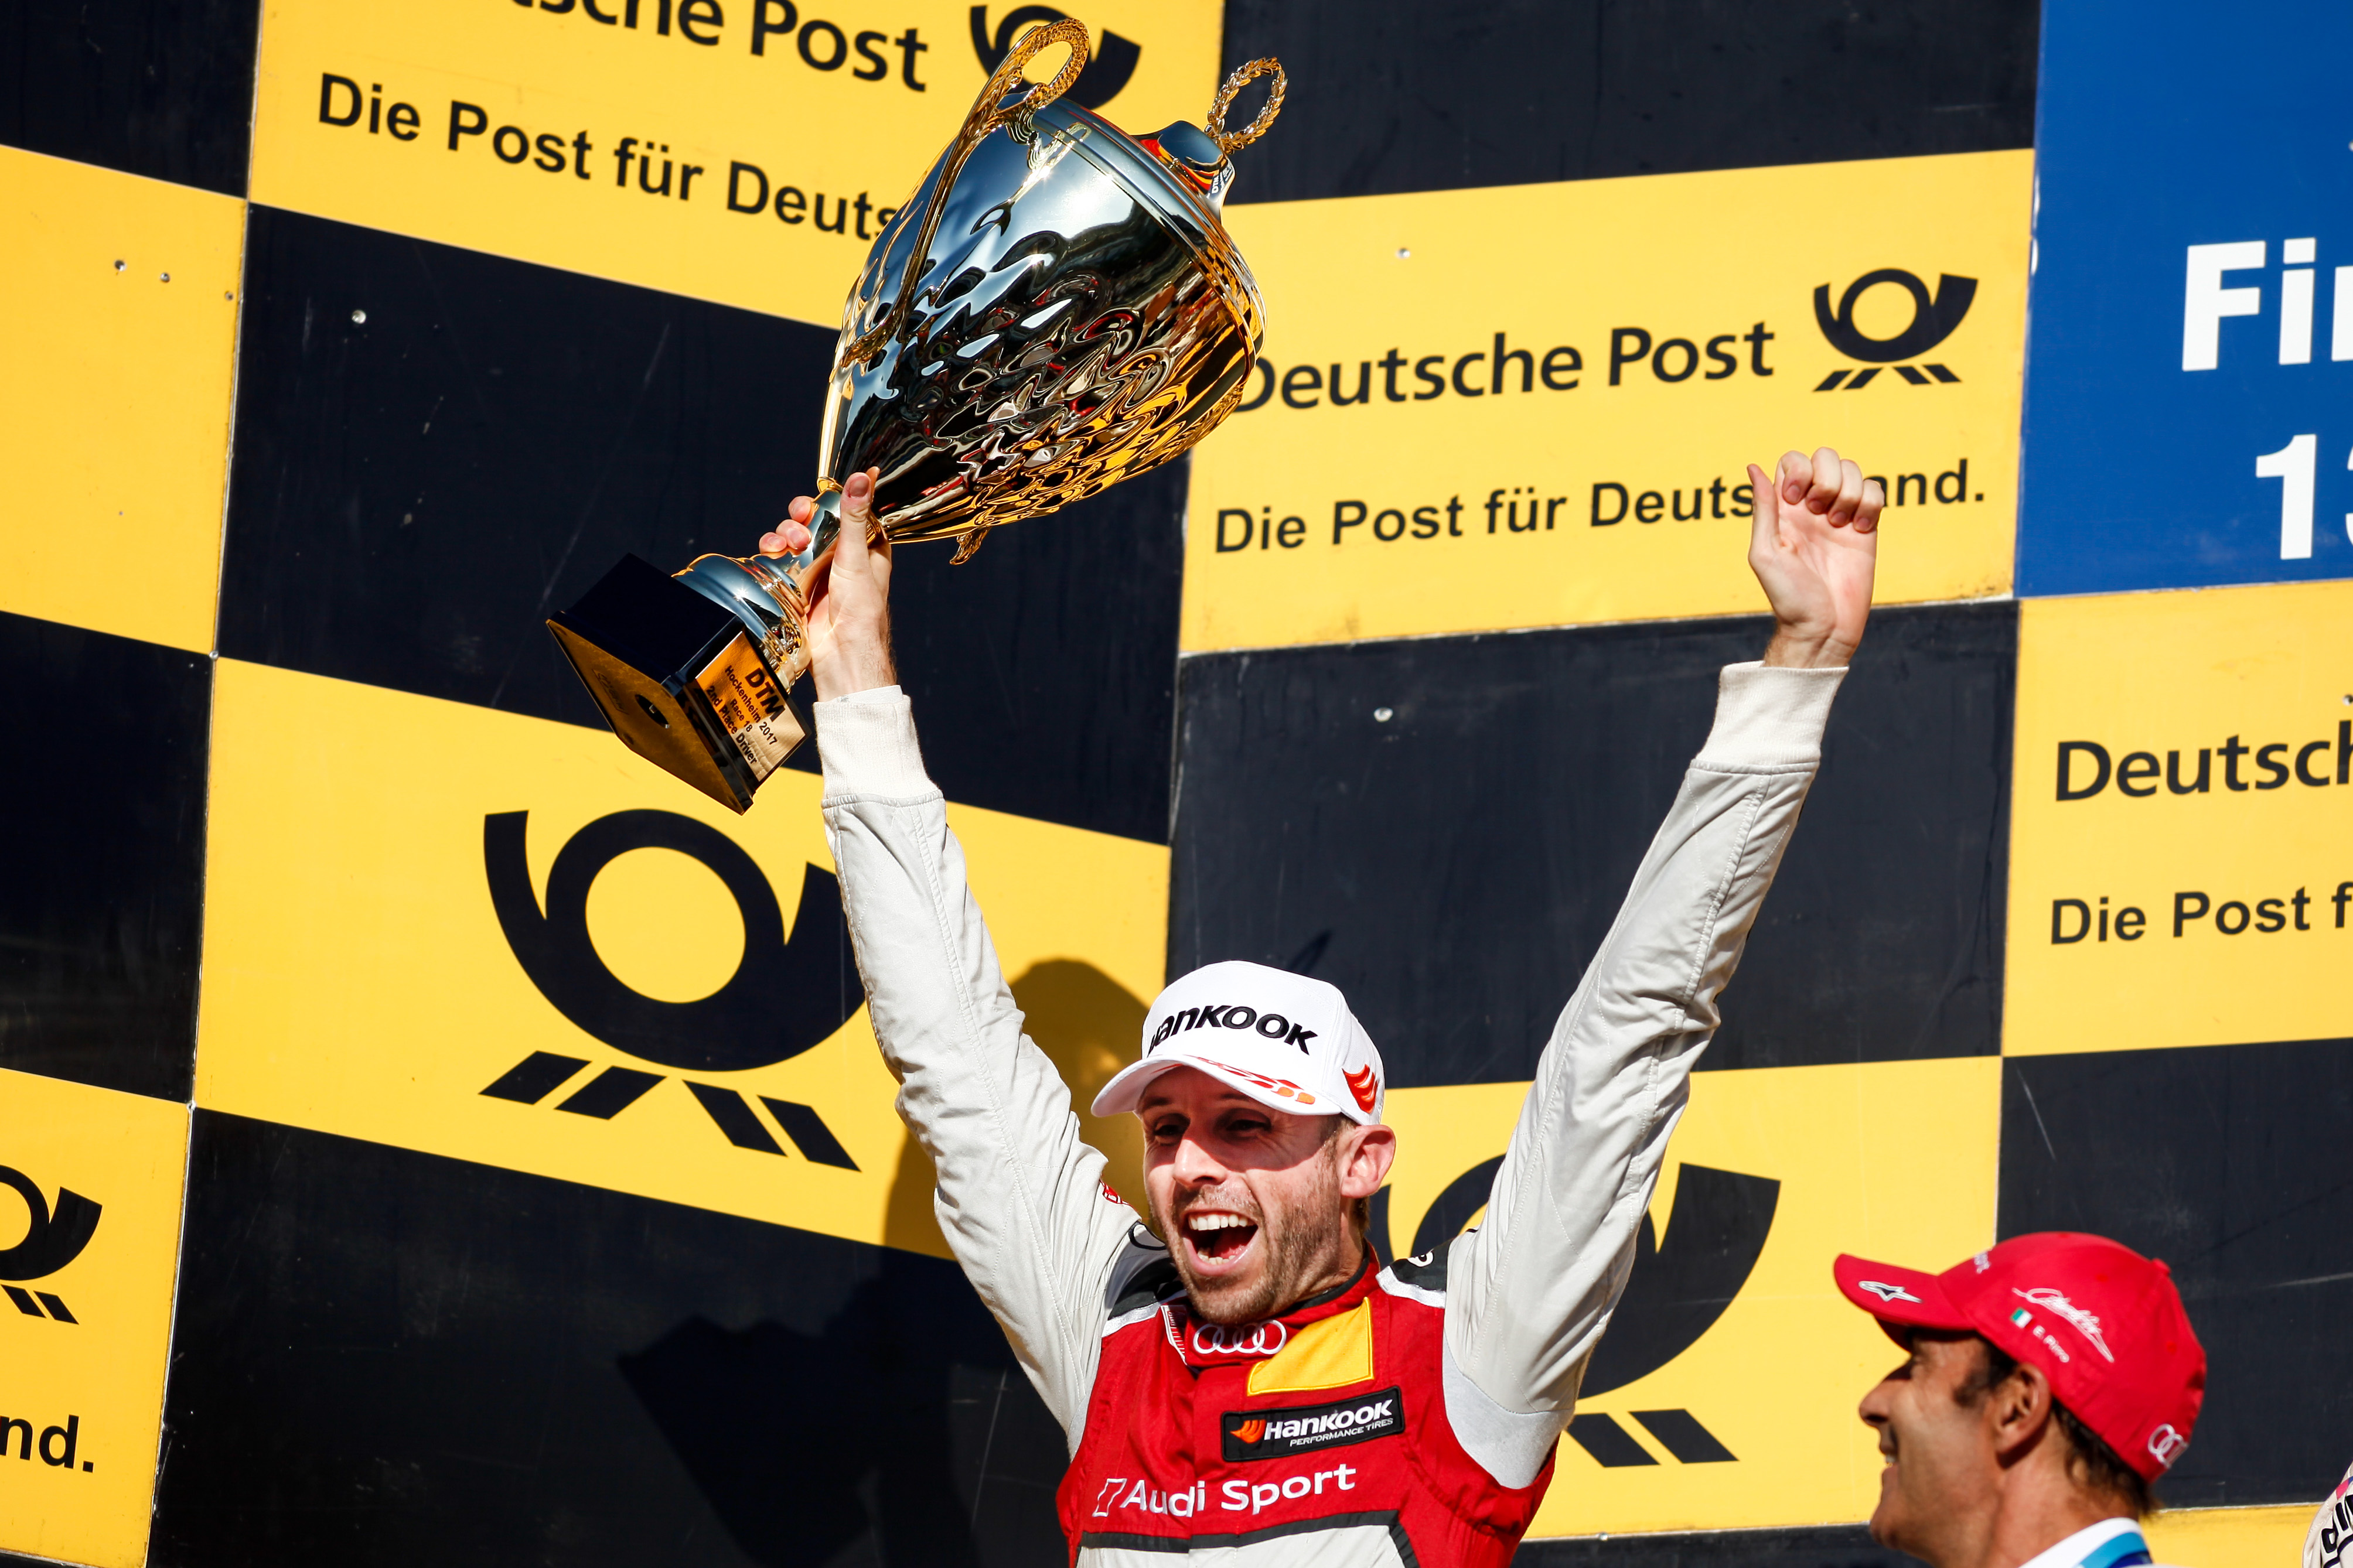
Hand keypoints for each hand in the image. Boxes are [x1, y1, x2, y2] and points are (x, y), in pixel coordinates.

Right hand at [759, 469, 895, 700]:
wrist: (841, 655)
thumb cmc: (860, 611)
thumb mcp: (856, 557)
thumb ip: (854, 517)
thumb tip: (861, 478)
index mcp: (868, 547)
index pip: (849, 510)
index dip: (833, 498)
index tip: (822, 491)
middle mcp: (844, 556)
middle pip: (817, 520)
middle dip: (803, 515)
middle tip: (799, 518)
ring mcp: (820, 569)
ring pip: (797, 536)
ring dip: (787, 532)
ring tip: (787, 541)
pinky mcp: (800, 583)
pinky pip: (783, 557)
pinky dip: (774, 550)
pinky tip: (771, 551)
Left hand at [1746, 447, 1879, 668]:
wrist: (1823, 628)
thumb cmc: (1788, 597)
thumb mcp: (1765, 553)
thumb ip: (1764, 509)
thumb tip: (1753, 467)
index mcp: (1784, 509)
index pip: (1792, 461)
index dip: (1798, 470)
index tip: (1795, 499)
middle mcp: (1812, 507)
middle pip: (1825, 457)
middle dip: (1825, 476)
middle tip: (1819, 511)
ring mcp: (1841, 514)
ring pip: (1853, 470)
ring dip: (1848, 491)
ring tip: (1839, 525)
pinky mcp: (1866, 526)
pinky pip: (1875, 491)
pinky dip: (1869, 503)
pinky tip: (1859, 530)